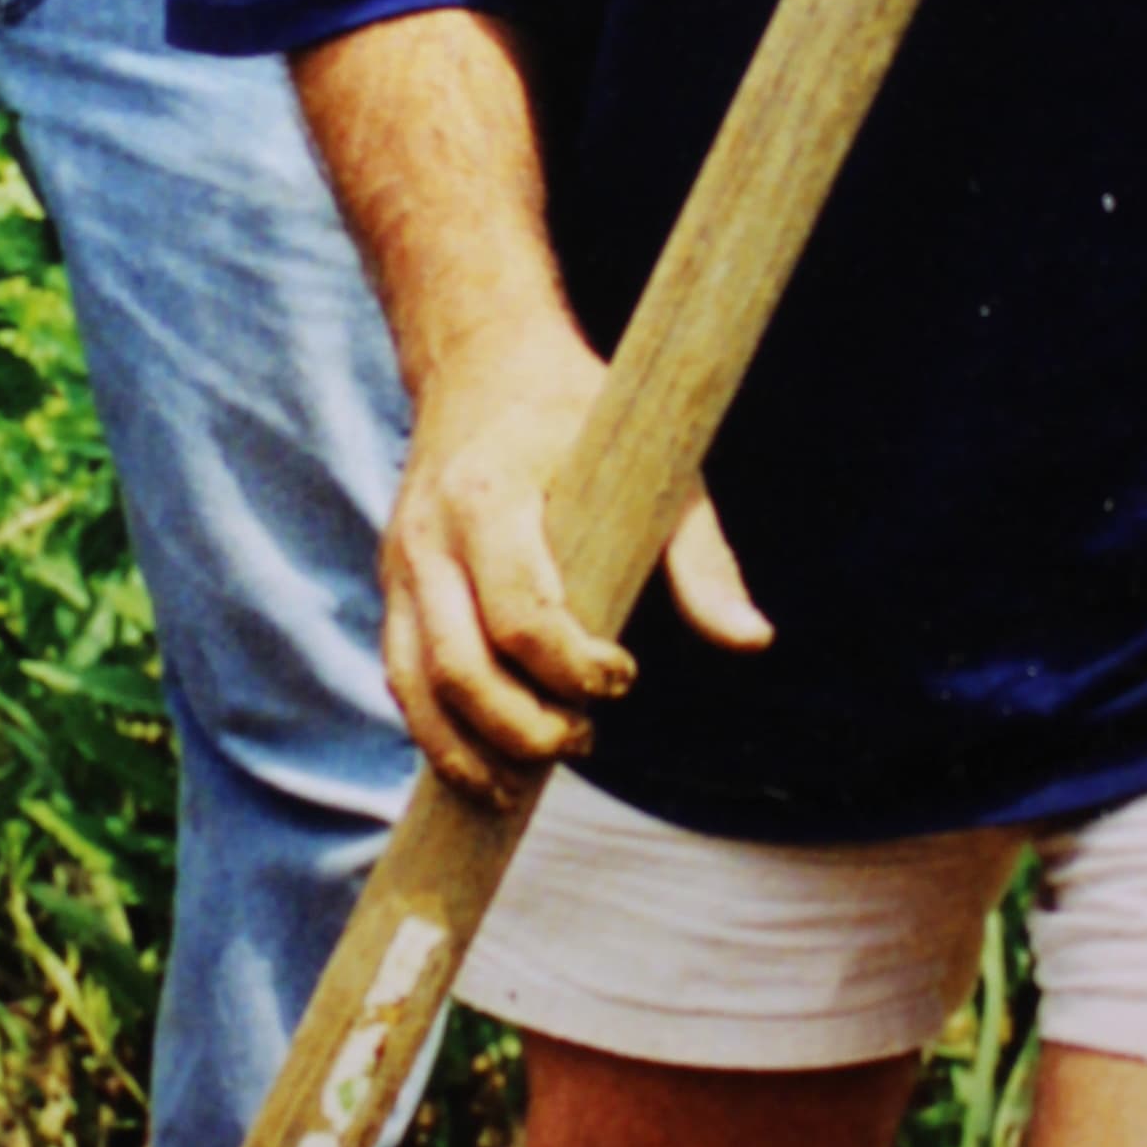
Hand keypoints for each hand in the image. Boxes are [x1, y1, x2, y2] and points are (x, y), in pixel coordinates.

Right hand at [384, 309, 770, 805]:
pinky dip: (434, 733)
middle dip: (521, 727)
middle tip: (584, 739)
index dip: (574, 668)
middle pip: (460, 666)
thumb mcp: (655, 467)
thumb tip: (751, 642)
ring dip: (466, 751)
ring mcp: (401, 564)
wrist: (481, 361)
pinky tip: (483, 765)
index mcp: (490, 496)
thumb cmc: (582, 416)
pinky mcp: (394, 587)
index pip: (523, 613)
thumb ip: (699, 559)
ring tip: (520, 786)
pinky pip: (401, 675)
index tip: (625, 676)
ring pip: (414, 685)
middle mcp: (430, 536)